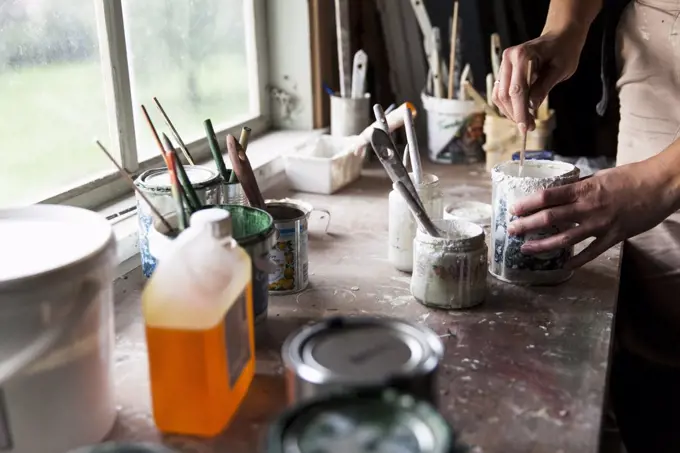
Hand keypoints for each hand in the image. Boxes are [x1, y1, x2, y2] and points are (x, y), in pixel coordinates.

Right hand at [492, 31, 583, 131]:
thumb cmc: (564, 50)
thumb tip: (531, 107)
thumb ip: (544, 87)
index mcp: (521, 55)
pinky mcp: (504, 71)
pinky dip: (509, 105)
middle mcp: (508, 58)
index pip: (517, 89)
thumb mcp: (560, 69)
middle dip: (515, 114)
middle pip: (505, 94)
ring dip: (510, 111)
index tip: (527, 128)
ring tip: (526, 121)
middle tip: (529, 128)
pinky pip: (501, 92)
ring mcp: (504, 64)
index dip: (520, 111)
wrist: (560, 36)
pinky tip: (520, 112)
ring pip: (499, 95)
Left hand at [506, 161, 678, 268]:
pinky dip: (577, 260)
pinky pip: (591, 252)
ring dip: (543, 245)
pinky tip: (564, 265)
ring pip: (565, 239)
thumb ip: (580, 187)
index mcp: (584, 189)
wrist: (662, 185)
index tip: (513, 209)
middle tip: (511, 230)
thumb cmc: (632, 177)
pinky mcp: (614, 237)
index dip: (527, 204)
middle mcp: (588, 207)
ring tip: (526, 249)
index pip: (548, 196)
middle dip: (527, 225)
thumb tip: (561, 193)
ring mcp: (601, 224)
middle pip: (550, 218)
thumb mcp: (600, 176)